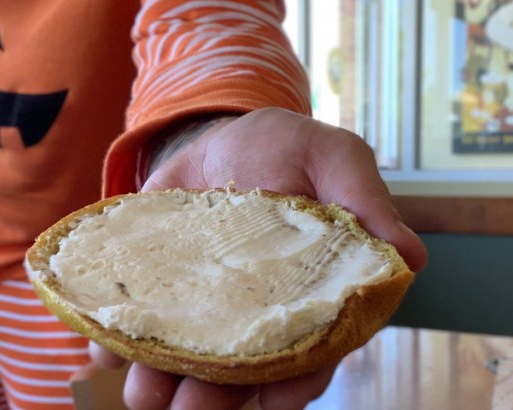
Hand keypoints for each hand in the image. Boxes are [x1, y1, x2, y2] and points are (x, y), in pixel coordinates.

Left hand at [91, 107, 427, 409]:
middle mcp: (257, 313)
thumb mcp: (335, 159)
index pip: (311, 352)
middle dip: (215, 398)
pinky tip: (102, 346)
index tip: (276, 403)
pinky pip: (139, 322)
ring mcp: (205, 306)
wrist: (224, 130)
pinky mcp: (161, 288)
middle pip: (243, 371)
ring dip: (165, 382)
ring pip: (189, 359)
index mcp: (311, 295)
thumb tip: (410, 257)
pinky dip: (118, 337)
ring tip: (142, 392)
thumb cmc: (293, 147)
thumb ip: (367, 202)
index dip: (296, 382)